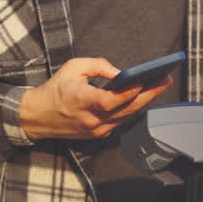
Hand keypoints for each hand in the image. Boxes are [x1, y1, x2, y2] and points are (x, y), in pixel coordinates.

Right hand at [19, 57, 172, 139]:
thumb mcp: (73, 67)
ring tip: (159, 86)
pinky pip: (121, 121)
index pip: (109, 101)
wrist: (37, 116)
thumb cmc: (55, 89)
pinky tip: (143, 97)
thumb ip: (98, 66)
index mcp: (81, 100)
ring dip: (145, 102)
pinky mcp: (98, 134)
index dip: (128, 93)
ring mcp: (95, 130)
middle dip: (148, 94)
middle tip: (165, 80)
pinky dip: (133, 109)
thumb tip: (121, 73)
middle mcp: (90, 119)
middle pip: (125, 109)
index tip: (144, 81)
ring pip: (127, 117)